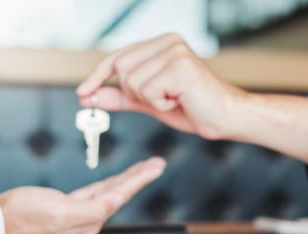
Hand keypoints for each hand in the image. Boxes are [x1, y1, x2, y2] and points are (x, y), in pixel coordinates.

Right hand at [0, 157, 165, 233]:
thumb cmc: (23, 214)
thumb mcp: (59, 211)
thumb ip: (91, 209)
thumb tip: (114, 203)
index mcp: (88, 220)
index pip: (120, 196)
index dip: (139, 180)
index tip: (155, 168)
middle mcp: (87, 219)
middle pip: (119, 192)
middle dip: (139, 177)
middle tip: (156, 164)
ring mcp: (78, 212)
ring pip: (110, 191)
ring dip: (129, 178)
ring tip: (145, 168)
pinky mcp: (69, 205)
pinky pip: (96, 191)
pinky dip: (110, 182)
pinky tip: (119, 179)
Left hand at [77, 34, 307, 161]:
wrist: (225, 118)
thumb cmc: (192, 108)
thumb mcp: (149, 102)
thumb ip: (121, 97)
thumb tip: (91, 97)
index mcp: (161, 44)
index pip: (118, 57)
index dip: (98, 76)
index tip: (82, 93)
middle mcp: (168, 41)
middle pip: (121, 69)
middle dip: (133, 93)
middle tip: (161, 99)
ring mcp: (175, 51)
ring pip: (132, 81)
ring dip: (149, 100)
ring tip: (174, 99)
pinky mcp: (180, 66)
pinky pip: (148, 91)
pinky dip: (160, 104)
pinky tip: (181, 100)